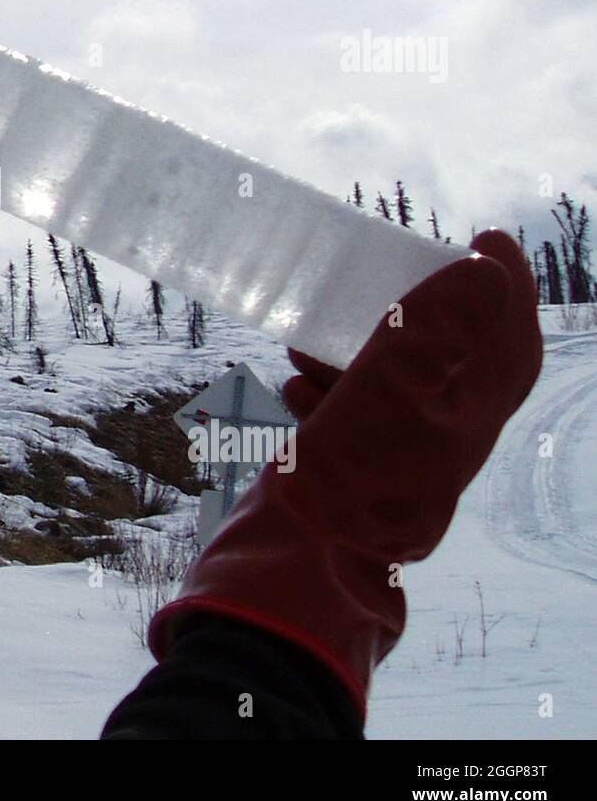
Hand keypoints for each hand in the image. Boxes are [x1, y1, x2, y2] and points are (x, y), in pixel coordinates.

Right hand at [149, 228, 541, 713]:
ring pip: (392, 386)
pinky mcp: (359, 472)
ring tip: (303, 343)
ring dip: (354, 353)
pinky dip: (326, 394)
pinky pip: (352, 419)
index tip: (483, 239)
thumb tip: (486, 270)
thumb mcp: (395, 386)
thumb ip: (436, 328)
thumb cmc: (354, 471)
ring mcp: (401, 456)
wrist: (308, 561)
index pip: (510, 337)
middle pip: (450, 357)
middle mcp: (445, 434)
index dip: (505, 285)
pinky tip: (290, 388)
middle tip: (381, 281)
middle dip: (414, 312)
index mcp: (470, 412)